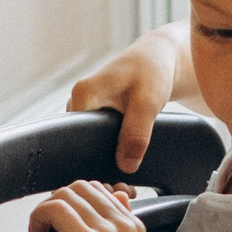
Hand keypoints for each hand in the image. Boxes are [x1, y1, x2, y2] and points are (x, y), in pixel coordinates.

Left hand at [25, 180, 145, 231]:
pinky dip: (39, 218)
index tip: (62, 231)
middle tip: (49, 231)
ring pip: (67, 193)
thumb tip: (117, 192)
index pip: (98, 190)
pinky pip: (55, 206)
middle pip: (82, 187)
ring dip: (48, 211)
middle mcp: (125, 228)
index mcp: (133, 228)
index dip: (73, 206)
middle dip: (59, 204)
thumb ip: (113, 221)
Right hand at [67, 29, 183, 171]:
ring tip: (127, 165)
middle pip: (80, 140)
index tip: (111, 170)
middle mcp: (77, 101)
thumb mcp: (148, 102)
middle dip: (99, 157)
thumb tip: (126, 166)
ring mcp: (84, 109)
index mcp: (83, 93)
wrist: (157, 60)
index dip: (92, 155)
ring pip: (88, 140)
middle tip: (123, 171)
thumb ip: (137, 133)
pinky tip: (126, 156)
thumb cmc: (151, 73)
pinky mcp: (93, 115)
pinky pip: (96, 137)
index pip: (75, 135)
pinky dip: (110, 147)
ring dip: (106, 153)